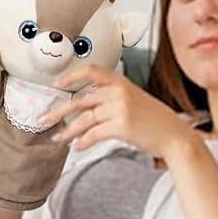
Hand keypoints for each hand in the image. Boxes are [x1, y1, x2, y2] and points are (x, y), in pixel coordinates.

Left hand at [44, 64, 196, 161]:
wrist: (174, 136)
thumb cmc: (156, 121)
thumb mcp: (135, 100)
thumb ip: (112, 97)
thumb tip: (85, 107)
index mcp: (121, 82)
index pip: (91, 71)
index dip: (71, 76)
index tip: (57, 85)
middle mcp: (119, 92)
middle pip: (80, 99)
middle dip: (58, 111)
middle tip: (43, 119)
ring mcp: (119, 108)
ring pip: (84, 119)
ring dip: (67, 131)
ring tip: (57, 139)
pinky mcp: (121, 126)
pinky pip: (93, 134)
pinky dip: (83, 142)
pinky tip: (78, 147)